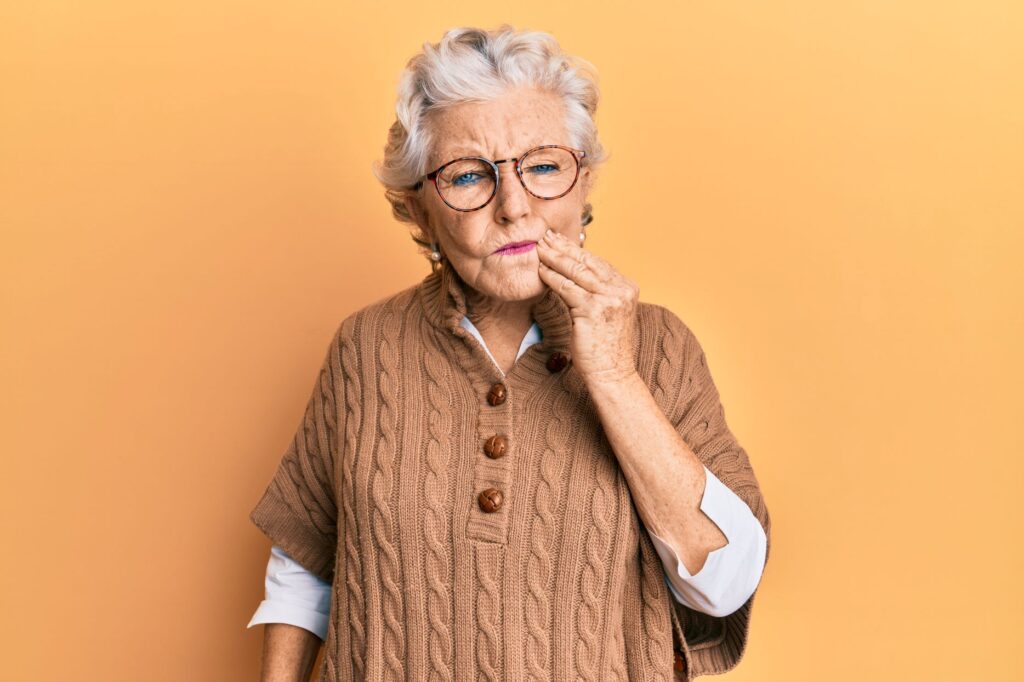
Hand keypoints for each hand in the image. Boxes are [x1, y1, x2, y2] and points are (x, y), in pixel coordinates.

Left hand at [536, 228, 639, 384]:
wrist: (612, 373)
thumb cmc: (605, 347)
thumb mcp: (606, 312)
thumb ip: (597, 292)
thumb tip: (575, 272)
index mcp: (627, 287)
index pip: (598, 262)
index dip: (577, 250)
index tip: (560, 240)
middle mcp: (622, 289)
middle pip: (587, 262)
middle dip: (564, 247)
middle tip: (545, 235)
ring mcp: (610, 298)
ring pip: (576, 272)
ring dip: (555, 257)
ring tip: (539, 248)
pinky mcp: (594, 309)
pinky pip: (567, 288)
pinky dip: (552, 277)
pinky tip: (540, 270)